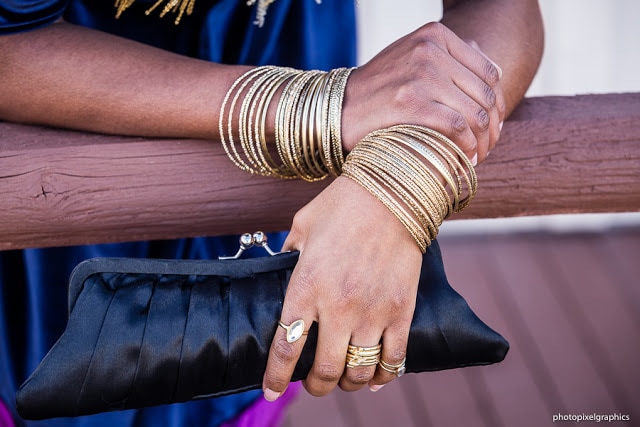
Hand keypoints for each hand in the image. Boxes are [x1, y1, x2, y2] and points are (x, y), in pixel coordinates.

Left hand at [262, 176, 422, 398]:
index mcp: (306, 286)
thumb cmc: (343, 204)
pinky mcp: (401, 310)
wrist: (393, 191)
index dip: (275, 376)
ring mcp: (373, 311)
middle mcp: (338, 306)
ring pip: (359, 371)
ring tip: (343, 379)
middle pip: (323, 370)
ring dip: (348, 383)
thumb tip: (283, 266)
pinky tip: (376, 378)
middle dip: (315, 386)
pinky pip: (394, 358)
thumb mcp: (302, 226)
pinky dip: (384, 376)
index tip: (270, 389)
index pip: (286, 347)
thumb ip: (289, 254)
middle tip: (312, 384)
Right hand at [342, 21, 504, 164]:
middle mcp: (429, 49)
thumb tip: (492, 66)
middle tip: (487, 147)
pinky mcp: (411, 103)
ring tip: (476, 157)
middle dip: (492, 127)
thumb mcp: (411, 59)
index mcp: (434, 35)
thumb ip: (448, 59)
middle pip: (484, 94)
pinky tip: (463, 159)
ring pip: (475, 112)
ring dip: (482, 141)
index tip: (493, 126)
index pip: (488, 71)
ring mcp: (420, 75)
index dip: (497, 104)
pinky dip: (466, 146)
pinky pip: (458, 126)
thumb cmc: (377, 91)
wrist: (338, 109)